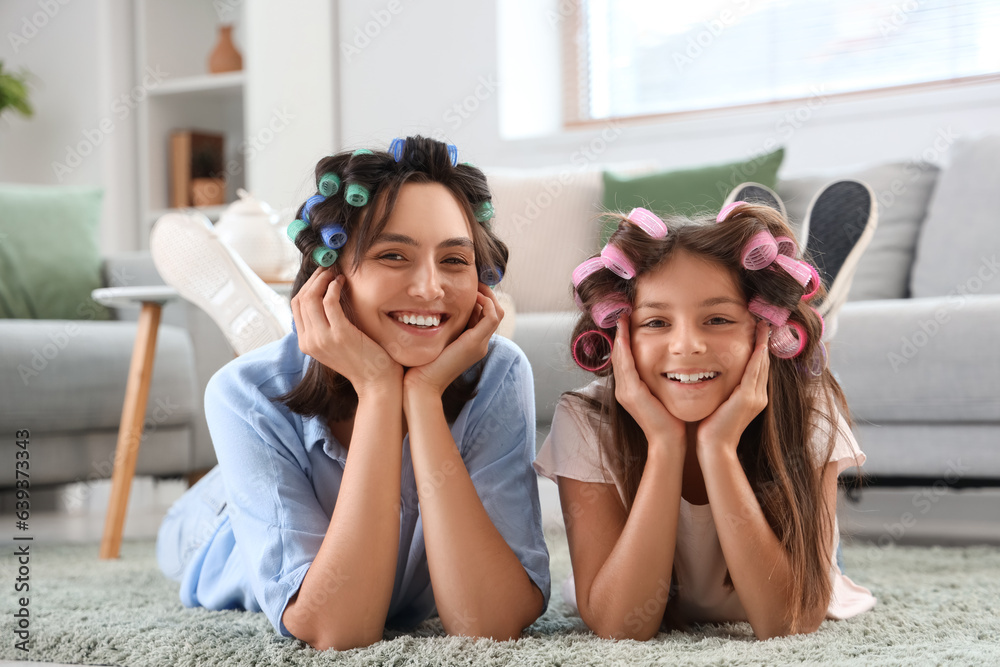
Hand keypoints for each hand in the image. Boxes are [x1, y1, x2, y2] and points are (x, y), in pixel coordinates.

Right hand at [290, 268, 402, 395]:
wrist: (375, 381)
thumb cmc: (361, 360)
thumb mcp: (335, 344)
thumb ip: (326, 326)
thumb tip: (325, 298)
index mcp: (306, 343)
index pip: (296, 306)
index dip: (307, 286)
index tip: (320, 276)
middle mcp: (310, 341)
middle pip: (301, 299)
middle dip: (314, 279)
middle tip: (327, 269)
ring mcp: (323, 338)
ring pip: (311, 298)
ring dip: (323, 280)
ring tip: (335, 273)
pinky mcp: (339, 334)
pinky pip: (329, 302)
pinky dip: (333, 287)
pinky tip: (341, 283)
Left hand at [403, 283, 502, 396]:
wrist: (421, 384)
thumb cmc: (419, 365)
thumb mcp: (430, 340)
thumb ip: (436, 326)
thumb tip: (429, 308)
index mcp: (470, 344)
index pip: (483, 315)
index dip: (478, 298)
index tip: (465, 286)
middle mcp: (479, 344)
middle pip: (493, 312)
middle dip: (485, 293)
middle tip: (474, 280)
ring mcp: (480, 344)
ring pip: (496, 312)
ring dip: (487, 295)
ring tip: (474, 284)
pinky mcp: (476, 343)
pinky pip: (492, 316)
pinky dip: (486, 302)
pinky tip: (471, 295)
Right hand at [611, 315, 685, 451]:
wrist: (669, 442)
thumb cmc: (671, 420)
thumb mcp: (663, 395)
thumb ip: (660, 381)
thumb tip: (670, 366)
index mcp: (630, 389)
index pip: (624, 359)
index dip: (624, 340)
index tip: (627, 322)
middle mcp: (623, 389)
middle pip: (618, 356)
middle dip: (620, 334)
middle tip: (621, 314)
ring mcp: (625, 392)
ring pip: (619, 358)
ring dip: (620, 337)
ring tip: (622, 319)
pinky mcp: (631, 394)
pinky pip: (625, 365)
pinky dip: (624, 349)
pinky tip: (625, 335)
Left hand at [696, 320, 769, 455]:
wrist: (715, 447)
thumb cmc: (712, 427)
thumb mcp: (721, 403)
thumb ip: (724, 389)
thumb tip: (714, 374)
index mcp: (754, 397)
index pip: (758, 367)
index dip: (760, 349)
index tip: (758, 331)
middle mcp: (759, 396)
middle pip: (763, 363)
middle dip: (763, 342)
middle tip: (763, 323)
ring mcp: (755, 397)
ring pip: (761, 364)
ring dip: (762, 344)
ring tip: (762, 326)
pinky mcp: (747, 398)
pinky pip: (754, 372)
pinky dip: (756, 356)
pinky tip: (758, 344)